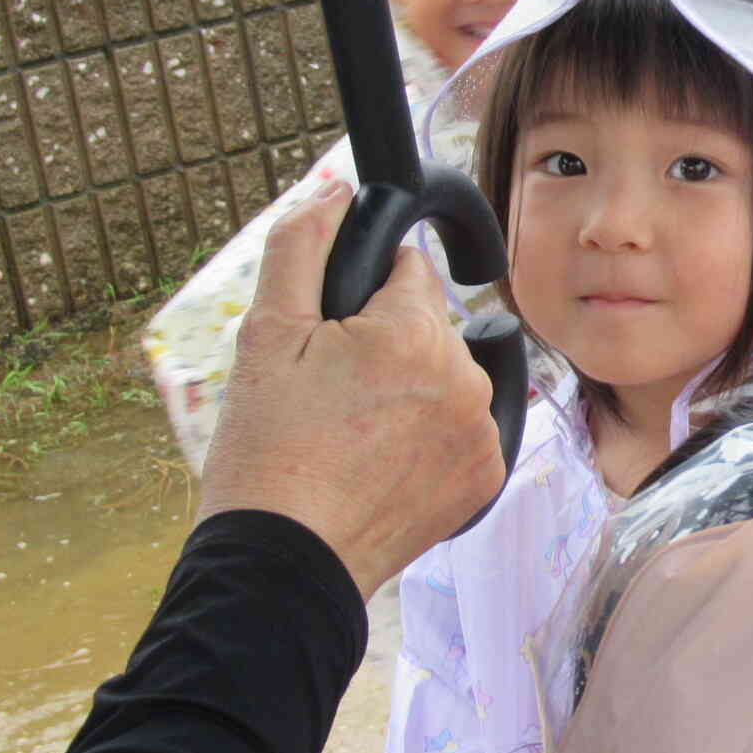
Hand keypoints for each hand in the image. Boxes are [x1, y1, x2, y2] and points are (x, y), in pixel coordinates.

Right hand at [199, 180, 506, 598]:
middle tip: (334, 393)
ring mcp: (481, 429)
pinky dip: (433, 439)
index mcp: (413, 331)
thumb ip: (302, 247)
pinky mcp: (487, 476)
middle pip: (433, 326)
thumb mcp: (265, 335)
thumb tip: (337, 192)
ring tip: (355, 435)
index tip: (338, 331)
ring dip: (413, 391)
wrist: (284, 560)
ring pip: (450, 377)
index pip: (411, 271)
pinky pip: (466, 429)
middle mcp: (463, 375)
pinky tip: (384, 464)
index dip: (368, 295)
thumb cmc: (268, 450)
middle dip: (390, 344)